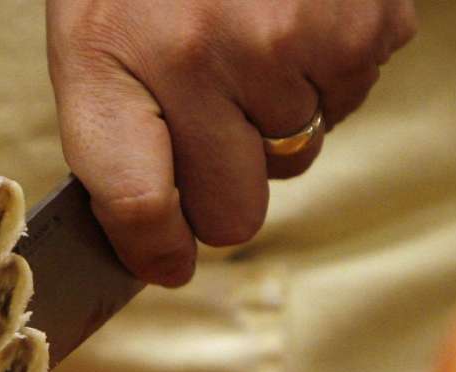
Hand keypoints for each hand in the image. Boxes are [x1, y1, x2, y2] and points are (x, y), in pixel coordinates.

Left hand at [47, 0, 415, 284]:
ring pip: (299, 154)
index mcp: (108, 55)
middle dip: (226, 183)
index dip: (154, 248)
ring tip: (254, 32)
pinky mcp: (362, 26)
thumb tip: (164, 245)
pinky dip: (330, 70)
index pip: (136, 202)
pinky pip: (351, 100)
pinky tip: (299, 12)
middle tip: (216, 120)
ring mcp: (286, 42)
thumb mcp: (94, 27)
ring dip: (279, 114)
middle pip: (232, 211)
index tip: (164, 262)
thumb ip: (116, 132)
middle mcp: (197, 57)